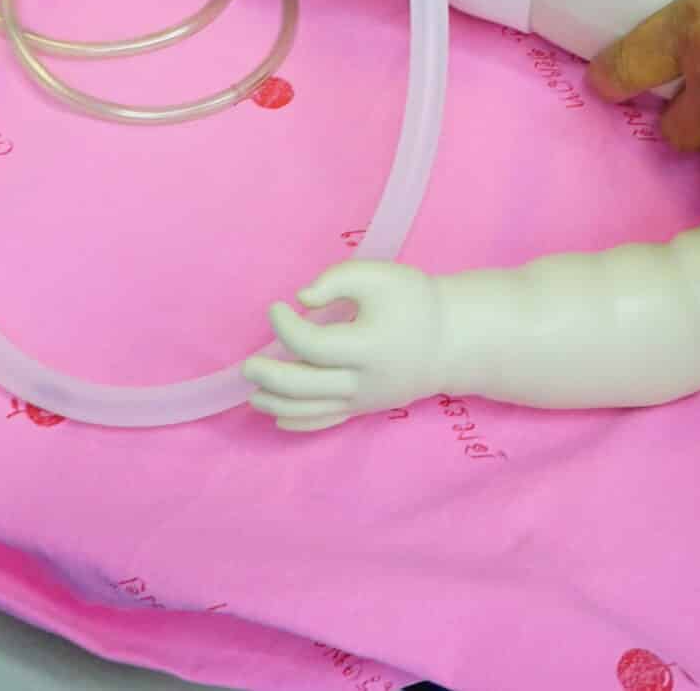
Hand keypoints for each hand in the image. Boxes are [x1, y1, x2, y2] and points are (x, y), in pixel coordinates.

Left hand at [244, 261, 449, 431]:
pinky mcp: (365, 408)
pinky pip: (327, 422)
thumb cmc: (414, 302)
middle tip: (248, 364)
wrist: (451, 340)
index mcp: (367, 347)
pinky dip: (299, 423)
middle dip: (269, 376)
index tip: (276, 307)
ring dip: (275, 404)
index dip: (284, 326)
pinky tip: (277, 417)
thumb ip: (337, 279)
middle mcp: (363, 381)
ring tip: (253, 392)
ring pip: (310, 410)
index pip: (311, 345)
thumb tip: (302, 300)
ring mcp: (363, 400)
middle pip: (303, 386)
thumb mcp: (381, 276)